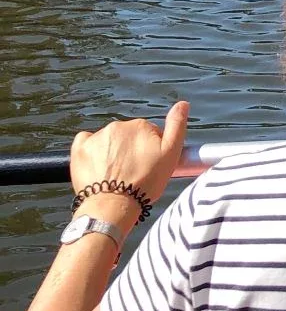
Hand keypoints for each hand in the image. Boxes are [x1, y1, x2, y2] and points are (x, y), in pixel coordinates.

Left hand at [68, 103, 189, 222]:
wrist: (112, 207)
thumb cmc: (145, 183)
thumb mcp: (170, 156)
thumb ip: (177, 126)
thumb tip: (182, 104)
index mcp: (140, 126)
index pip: (148, 133)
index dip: (150, 150)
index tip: (149, 165)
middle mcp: (117, 126)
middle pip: (127, 136)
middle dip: (131, 150)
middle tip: (133, 172)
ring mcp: (96, 137)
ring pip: (108, 140)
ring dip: (112, 152)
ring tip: (115, 175)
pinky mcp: (78, 149)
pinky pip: (85, 141)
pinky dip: (91, 149)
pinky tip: (96, 164)